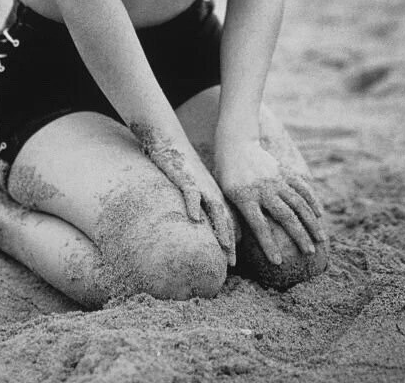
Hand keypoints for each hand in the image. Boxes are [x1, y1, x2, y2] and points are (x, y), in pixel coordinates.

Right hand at [132, 124, 236, 265]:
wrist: (170, 140)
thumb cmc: (181, 167)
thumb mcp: (194, 188)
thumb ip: (198, 205)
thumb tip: (198, 227)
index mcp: (214, 195)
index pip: (227, 221)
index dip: (231, 241)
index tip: (233, 263)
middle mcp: (211, 191)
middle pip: (225, 219)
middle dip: (229, 241)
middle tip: (233, 264)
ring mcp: (199, 184)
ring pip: (214, 207)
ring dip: (220, 227)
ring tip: (223, 246)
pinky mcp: (185, 176)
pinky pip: (191, 192)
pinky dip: (194, 204)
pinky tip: (194, 218)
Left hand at [215, 141, 324, 264]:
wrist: (236, 144)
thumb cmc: (227, 176)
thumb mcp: (224, 195)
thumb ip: (233, 216)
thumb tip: (235, 245)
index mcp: (245, 197)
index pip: (259, 226)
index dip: (269, 245)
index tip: (278, 262)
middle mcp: (263, 189)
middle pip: (285, 216)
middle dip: (299, 236)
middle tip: (309, 253)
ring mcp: (275, 180)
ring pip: (298, 203)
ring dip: (311, 222)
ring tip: (320, 238)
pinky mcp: (283, 172)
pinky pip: (301, 187)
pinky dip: (312, 200)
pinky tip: (320, 213)